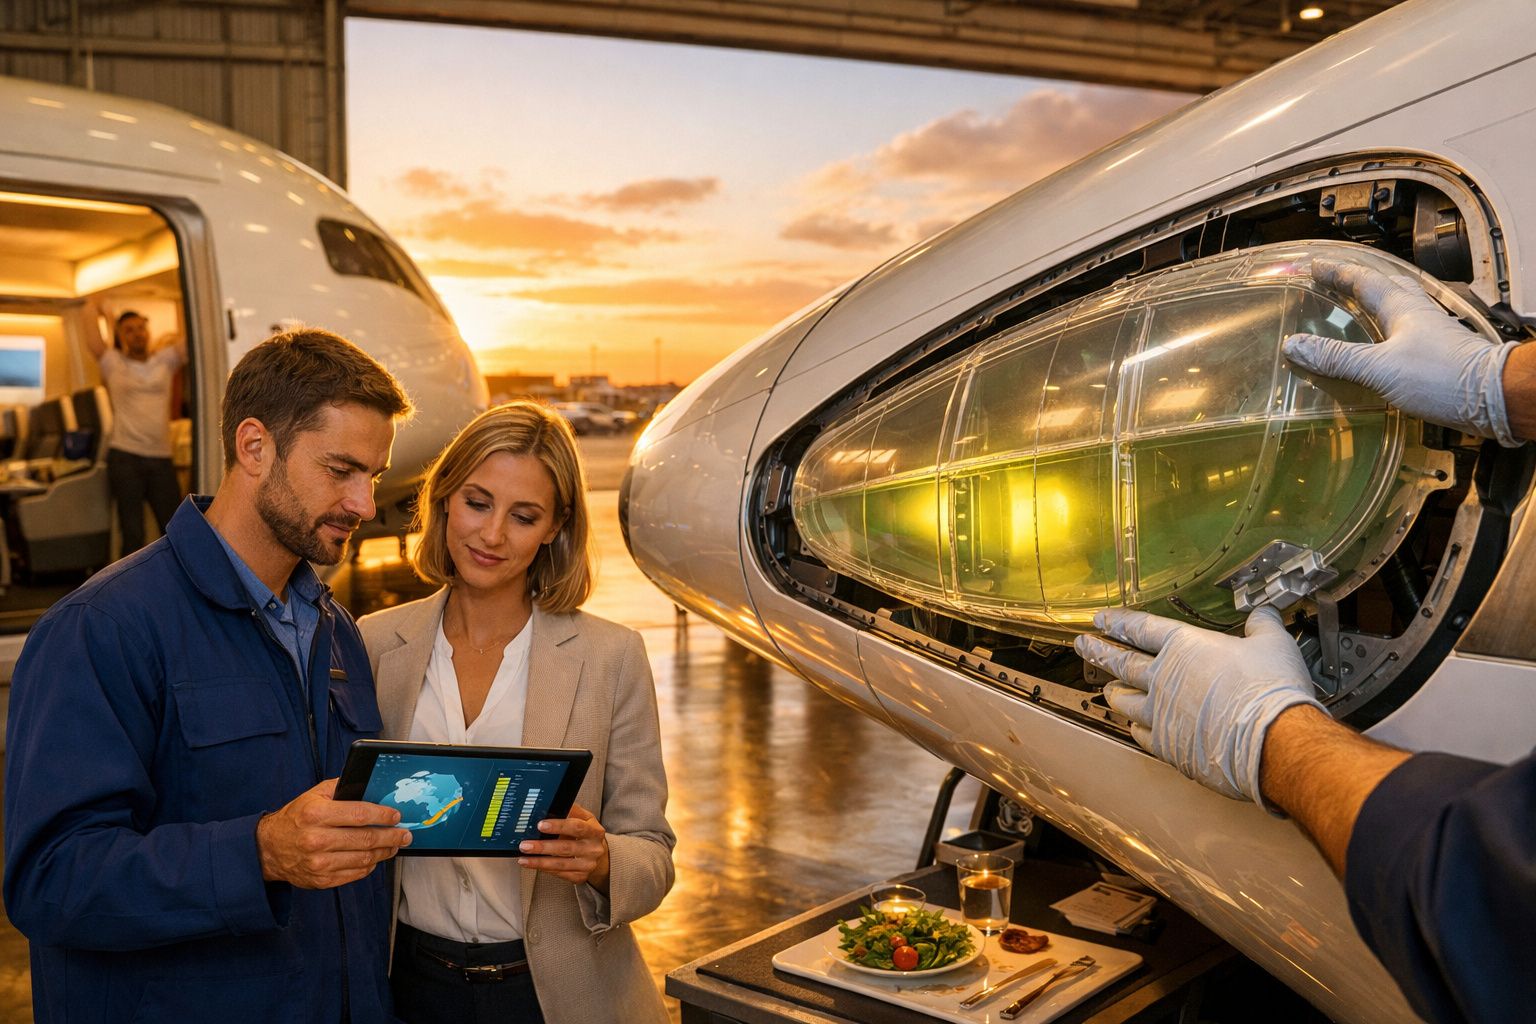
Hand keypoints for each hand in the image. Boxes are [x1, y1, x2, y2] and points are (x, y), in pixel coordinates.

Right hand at [255, 778, 411, 888]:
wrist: (269, 849)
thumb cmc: (296, 818)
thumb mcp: (313, 795)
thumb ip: (340, 788)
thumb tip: (370, 785)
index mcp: (316, 814)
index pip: (360, 814)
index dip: (383, 815)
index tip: (395, 816)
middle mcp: (317, 839)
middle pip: (366, 839)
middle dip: (392, 836)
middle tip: (405, 834)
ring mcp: (319, 863)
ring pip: (364, 858)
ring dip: (385, 852)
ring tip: (394, 845)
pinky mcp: (321, 880)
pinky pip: (355, 874)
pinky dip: (369, 866)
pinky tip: (375, 858)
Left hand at [518, 803, 609, 890]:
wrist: (600, 852)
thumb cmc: (587, 832)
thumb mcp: (584, 818)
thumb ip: (571, 811)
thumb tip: (551, 804)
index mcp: (595, 831)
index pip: (576, 827)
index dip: (558, 826)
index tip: (540, 825)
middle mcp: (593, 849)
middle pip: (566, 848)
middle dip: (543, 847)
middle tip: (525, 845)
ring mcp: (588, 865)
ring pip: (561, 864)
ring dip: (540, 862)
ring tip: (523, 859)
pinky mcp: (581, 877)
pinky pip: (560, 874)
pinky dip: (545, 870)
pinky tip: (533, 865)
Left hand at [1074, 607, 1321, 803]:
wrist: (1273, 741)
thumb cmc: (1271, 691)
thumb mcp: (1273, 644)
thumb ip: (1262, 626)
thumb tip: (1264, 614)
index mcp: (1184, 646)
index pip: (1141, 628)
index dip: (1119, 622)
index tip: (1101, 620)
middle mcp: (1164, 678)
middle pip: (1122, 661)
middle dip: (1099, 651)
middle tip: (1082, 644)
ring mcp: (1161, 713)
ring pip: (1125, 700)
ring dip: (1115, 692)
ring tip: (1107, 688)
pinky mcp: (1167, 746)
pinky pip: (1141, 734)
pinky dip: (1135, 728)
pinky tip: (1134, 727)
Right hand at [1282, 259, 1517, 443]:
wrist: (1494, 397)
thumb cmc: (1442, 376)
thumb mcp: (1379, 368)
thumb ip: (1337, 357)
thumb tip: (1295, 346)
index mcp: (1401, 307)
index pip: (1363, 280)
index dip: (1337, 272)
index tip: (1316, 265)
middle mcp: (1418, 314)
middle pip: (1384, 286)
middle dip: (1356, 282)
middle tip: (1333, 282)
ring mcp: (1431, 332)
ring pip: (1397, 308)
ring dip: (1373, 304)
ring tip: (1354, 309)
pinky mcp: (1438, 354)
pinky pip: (1404, 332)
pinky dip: (1385, 331)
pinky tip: (1381, 345)